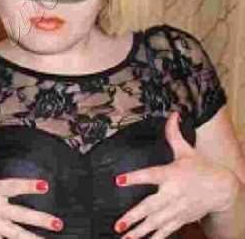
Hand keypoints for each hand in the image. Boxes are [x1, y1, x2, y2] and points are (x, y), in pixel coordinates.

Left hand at [113, 111, 238, 238]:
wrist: (222, 188)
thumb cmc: (201, 167)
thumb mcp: (187, 150)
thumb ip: (174, 133)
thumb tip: (172, 114)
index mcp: (171, 174)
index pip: (150, 175)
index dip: (134, 178)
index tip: (119, 180)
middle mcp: (173, 194)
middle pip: (151, 206)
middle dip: (134, 216)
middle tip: (119, 224)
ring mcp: (177, 209)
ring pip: (156, 222)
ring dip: (139, 231)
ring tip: (124, 237)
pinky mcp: (181, 219)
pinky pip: (166, 230)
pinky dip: (154, 237)